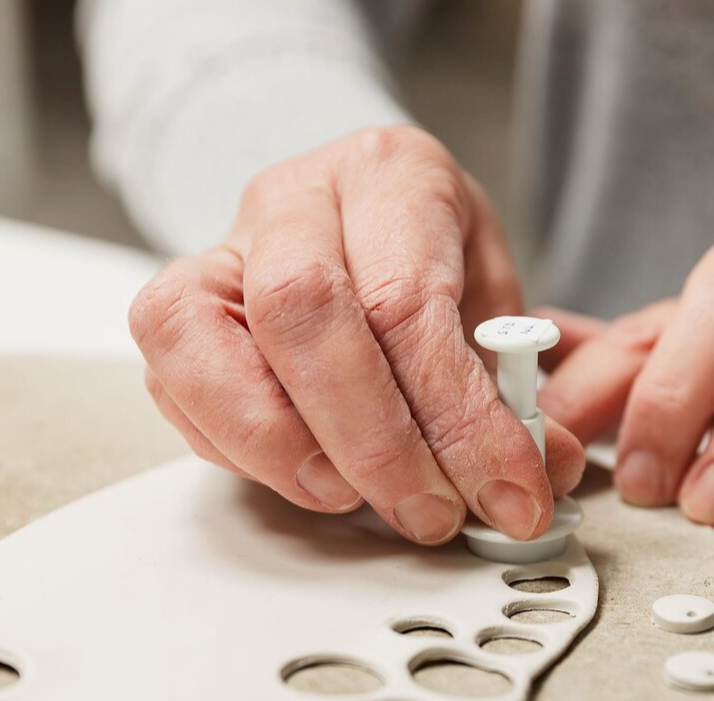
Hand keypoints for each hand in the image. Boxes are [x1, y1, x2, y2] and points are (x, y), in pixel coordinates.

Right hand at [129, 126, 583, 544]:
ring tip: (354, 499)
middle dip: (372, 441)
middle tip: (429, 512)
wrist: (360, 228)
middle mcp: (294, 198)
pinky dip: (239, 450)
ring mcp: (220, 249)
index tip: (507, 492)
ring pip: (203, 342)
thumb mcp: (496, 309)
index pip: (407, 300)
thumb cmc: (431, 266)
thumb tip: (540, 472)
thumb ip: (516, 388)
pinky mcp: (174, 308)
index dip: (457, 416)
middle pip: (301, 312)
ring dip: (286, 450)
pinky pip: (174, 384)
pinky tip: (305, 475)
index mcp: (391, 175)